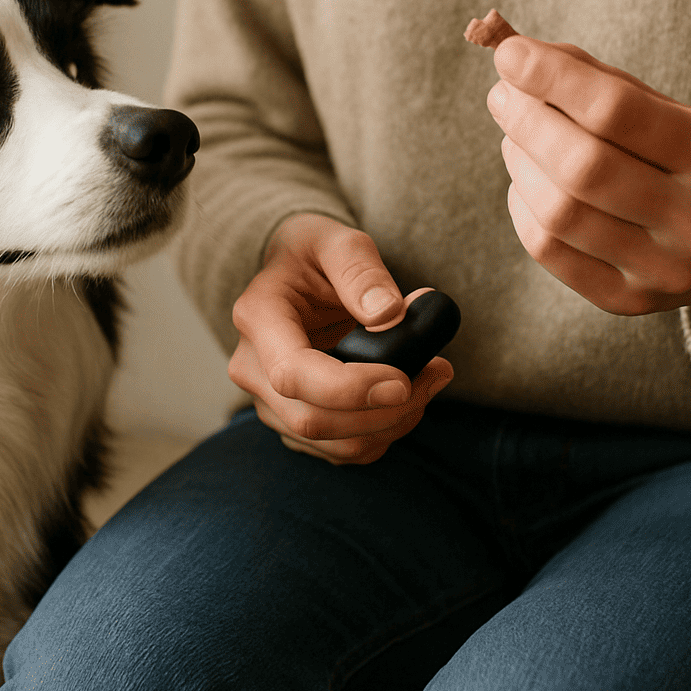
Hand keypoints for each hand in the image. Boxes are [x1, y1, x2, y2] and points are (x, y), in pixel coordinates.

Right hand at [229, 214, 454, 463]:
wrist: (294, 275)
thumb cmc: (313, 254)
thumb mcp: (336, 240)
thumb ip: (361, 270)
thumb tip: (387, 314)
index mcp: (259, 318)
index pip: (294, 374)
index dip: (350, 389)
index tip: (403, 380)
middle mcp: (253, 368)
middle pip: (314, 420)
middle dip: (385, 410)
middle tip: (438, 372)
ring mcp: (269, 401)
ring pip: (334, 445)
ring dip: (393, 424)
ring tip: (430, 379)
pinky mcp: (293, 422)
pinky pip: (342, 451)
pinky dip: (383, 432)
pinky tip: (406, 397)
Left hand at [485, 33, 690, 325]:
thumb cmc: (687, 161)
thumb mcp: (670, 112)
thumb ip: (601, 82)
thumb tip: (522, 57)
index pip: (619, 111)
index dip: (555, 79)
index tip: (509, 55)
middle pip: (582, 167)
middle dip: (527, 121)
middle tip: (501, 95)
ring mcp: (663, 270)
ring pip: (559, 212)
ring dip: (520, 162)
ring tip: (516, 137)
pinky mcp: (626, 300)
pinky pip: (548, 249)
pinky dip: (522, 206)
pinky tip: (527, 182)